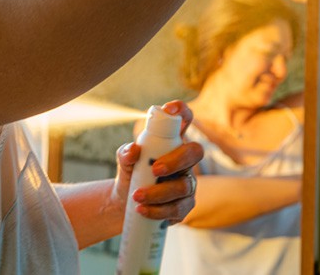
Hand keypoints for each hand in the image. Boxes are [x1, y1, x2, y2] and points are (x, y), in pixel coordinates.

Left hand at [113, 100, 203, 224]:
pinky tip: (142, 210)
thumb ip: (126, 152)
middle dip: (176, 160)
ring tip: (137, 196)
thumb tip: (133, 150)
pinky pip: (178, 208)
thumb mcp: (124, 160)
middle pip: (195, 152)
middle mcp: (184, 160)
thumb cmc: (130, 174)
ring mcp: (187, 183)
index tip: (168, 110)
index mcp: (172, 142)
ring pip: (184, 186)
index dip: (181, 111)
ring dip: (159, 192)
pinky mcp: (184, 205)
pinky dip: (158, 210)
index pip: (184, 120)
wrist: (124, 203)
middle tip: (154, 169)